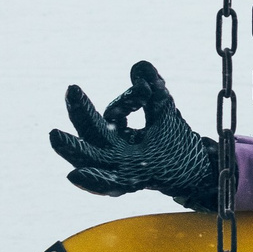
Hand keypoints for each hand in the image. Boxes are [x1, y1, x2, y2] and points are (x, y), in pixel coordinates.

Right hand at [48, 60, 219, 207]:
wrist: (198, 173)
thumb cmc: (177, 145)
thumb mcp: (164, 112)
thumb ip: (153, 91)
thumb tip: (139, 66)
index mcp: (117, 137)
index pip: (111, 115)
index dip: (127, 100)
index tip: (146, 89)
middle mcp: (112, 153)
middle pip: (90, 132)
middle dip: (80, 112)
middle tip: (71, 91)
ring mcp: (119, 170)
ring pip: (89, 159)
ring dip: (72, 147)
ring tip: (55, 135)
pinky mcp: (131, 184)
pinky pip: (108, 185)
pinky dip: (93, 181)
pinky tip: (74, 175)